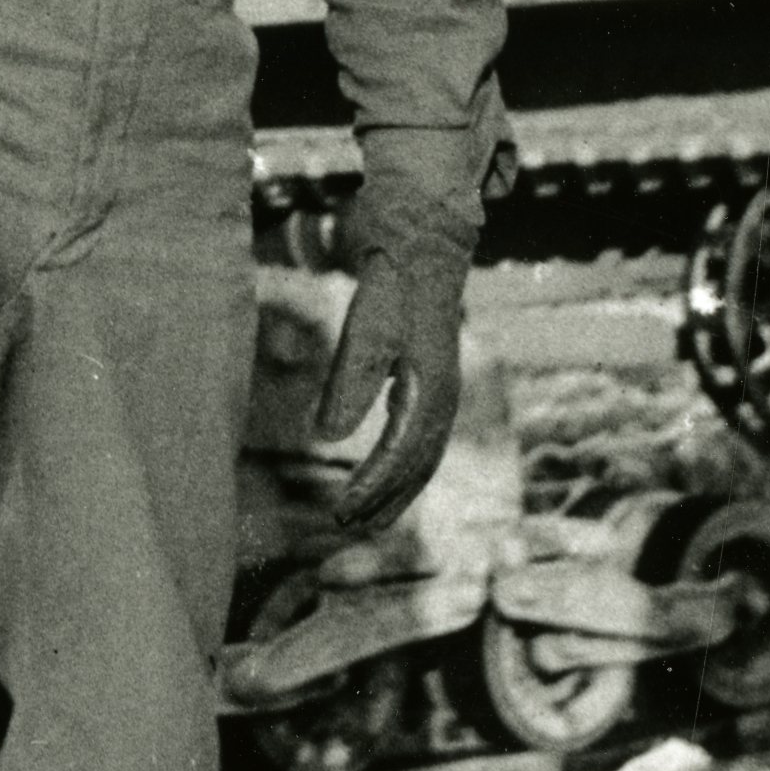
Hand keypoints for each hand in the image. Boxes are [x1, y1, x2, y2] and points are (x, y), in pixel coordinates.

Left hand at [316, 186, 475, 533]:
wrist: (425, 243)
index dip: (371, 486)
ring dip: (396, 490)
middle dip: (384, 500)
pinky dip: (404, 467)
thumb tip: (325, 438)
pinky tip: (384, 475)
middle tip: (346, 527)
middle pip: (416, 467)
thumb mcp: (366, 328)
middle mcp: (444, 399)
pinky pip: (423, 440)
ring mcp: (444, 392)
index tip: (340, 510)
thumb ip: (348, 383)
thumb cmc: (393, 282)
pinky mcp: (434, 383)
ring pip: (423, 458)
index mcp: (430, 390)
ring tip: (365, 517)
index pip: (399, 455)